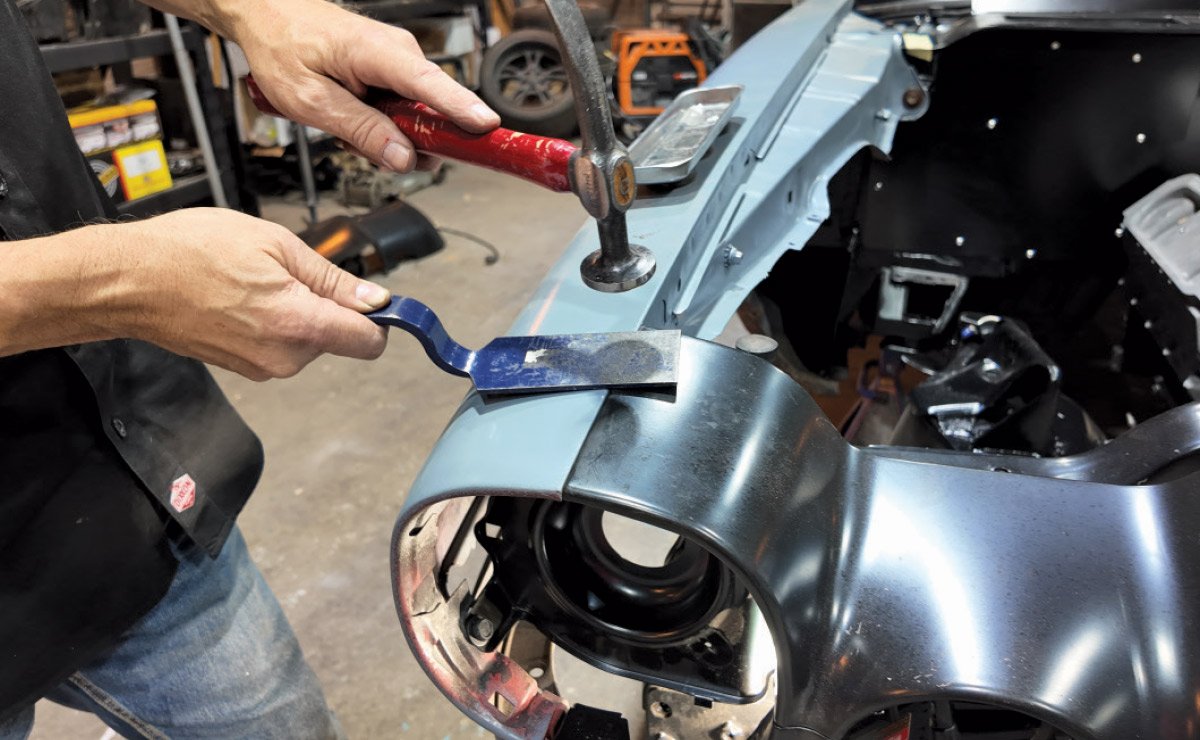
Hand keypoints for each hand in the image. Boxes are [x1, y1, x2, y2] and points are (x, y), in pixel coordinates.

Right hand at [115, 209, 389, 380]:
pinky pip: (282, 346)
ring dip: (299, 313)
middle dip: (329, 307)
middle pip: (340, 339)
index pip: (370, 342)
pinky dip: (275, 323)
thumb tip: (376, 300)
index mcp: (299, 324)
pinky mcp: (245, 369)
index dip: (379, 318)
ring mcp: (262, 368)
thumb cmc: (190, 251)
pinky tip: (242, 298)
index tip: (375, 300)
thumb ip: (333, 278)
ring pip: (310, 342)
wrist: (128, 280)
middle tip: (288, 273)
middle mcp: (284, 357)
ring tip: (256, 282)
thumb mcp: (276, 244)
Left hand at [213, 0, 499, 171]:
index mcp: (378, 52)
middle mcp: (399, 52)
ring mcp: (399, 61)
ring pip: (416, 116)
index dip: (460, 109)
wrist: (269, 14)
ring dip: (389, 134)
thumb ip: (359, 131)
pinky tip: (354, 119)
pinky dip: (382, 122)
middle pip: (431, 111)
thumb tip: (403, 157)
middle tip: (370, 150)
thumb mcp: (310, 100)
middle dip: (409, 142)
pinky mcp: (395, 70)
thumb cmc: (283, 46)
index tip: (487, 127)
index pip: (429, 84)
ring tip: (348, 128)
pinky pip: (404, 108)